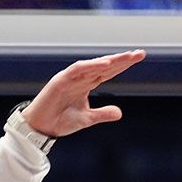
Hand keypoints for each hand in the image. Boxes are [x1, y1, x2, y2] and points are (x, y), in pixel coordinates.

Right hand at [20, 49, 145, 137]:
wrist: (41, 128)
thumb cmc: (61, 121)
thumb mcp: (87, 119)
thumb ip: (103, 114)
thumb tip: (120, 113)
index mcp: (87, 84)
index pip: (109, 72)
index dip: (123, 65)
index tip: (138, 58)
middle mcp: (81, 78)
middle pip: (105, 66)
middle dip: (122, 59)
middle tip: (140, 53)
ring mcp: (71, 77)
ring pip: (94, 65)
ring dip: (110, 60)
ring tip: (127, 57)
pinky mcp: (61, 80)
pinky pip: (78, 69)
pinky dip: (91, 66)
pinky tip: (106, 64)